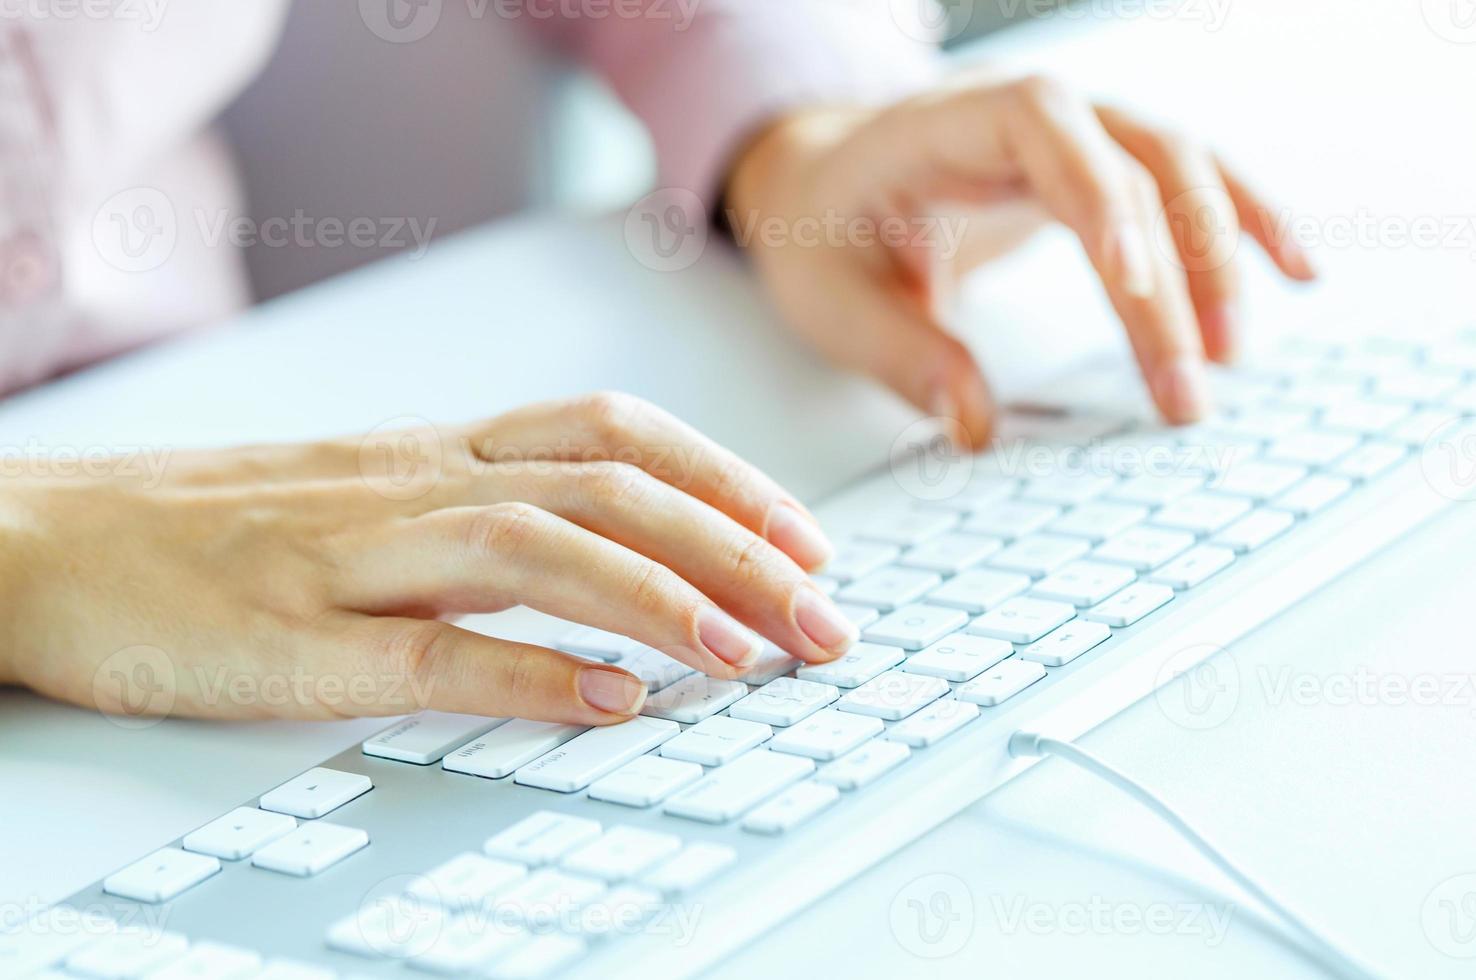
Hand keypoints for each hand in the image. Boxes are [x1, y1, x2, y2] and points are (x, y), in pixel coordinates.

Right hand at [0, 393, 855, 723]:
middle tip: (822, 617)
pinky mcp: (296, 637)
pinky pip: (435, 650)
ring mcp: (356, 555)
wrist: (51, 539)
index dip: (725, 479)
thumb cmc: (219, 527)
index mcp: (437, 451)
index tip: (805, 536)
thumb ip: (480, 517)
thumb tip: (607, 566)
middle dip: (734, 546)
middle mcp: (415, 483)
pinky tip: (613, 702)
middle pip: (608, 487)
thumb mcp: (370, 496)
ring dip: (657, 597)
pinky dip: (534, 674)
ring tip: (747, 653)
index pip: (614, 433)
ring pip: (537, 547)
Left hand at [725, 73, 1315, 445]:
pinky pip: (1187, 181)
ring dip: (1219, 256)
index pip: (1040, 125)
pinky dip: (1243, 222)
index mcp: (942, 126)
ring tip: (1232, 356)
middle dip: (1170, 272)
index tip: (1132, 278)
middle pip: (1130, 162)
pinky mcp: (1099, 167)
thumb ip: (900, 356)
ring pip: (1177, 166)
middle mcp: (1023, 114)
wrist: (825, 183)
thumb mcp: (830, 302)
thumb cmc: (824, 234)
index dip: (1094, 189)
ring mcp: (1072, 134)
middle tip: (1184, 388)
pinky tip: (1295, 272)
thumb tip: (976, 427)